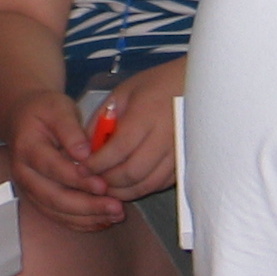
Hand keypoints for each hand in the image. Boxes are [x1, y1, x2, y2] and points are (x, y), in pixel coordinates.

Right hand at [3, 86, 124, 230]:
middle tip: (115, 207)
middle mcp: (24, 173)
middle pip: (54, 197)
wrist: (24, 118)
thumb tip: (85, 154)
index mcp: (27, 148)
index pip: (53, 168)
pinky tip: (103, 219)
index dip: (79, 180)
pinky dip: (81, 222)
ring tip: (115, 215)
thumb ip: (71, 129)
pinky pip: (59, 217)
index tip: (103, 185)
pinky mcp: (39, 199)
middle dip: (87, 206)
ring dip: (88, 218)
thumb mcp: (58, 108)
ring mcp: (30, 189)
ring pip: (58, 212)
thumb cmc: (44, 111)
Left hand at [83, 58, 182, 201]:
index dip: (98, 163)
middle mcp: (165, 137)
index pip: (119, 148)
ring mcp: (178, 153)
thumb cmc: (155, 84)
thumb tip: (85, 147)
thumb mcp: (123, 93)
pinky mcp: (186, 162)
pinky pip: (161, 184)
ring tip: (107, 187)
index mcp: (146, 114)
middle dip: (108, 181)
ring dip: (124, 191)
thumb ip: (102, 118)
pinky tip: (128, 185)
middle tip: (92, 181)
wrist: (194, 86)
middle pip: (133, 171)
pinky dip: (142, 189)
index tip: (82, 167)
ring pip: (148, 184)